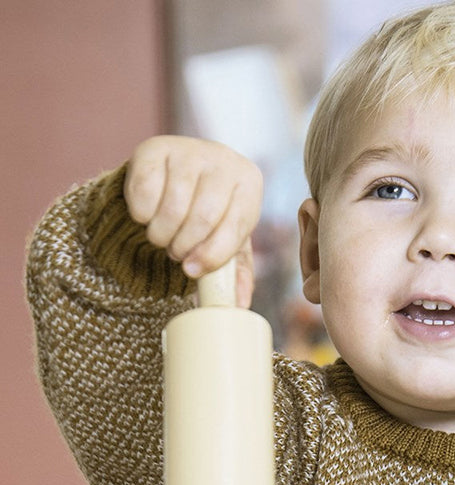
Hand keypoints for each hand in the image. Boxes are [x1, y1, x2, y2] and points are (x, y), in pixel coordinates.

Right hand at [124, 136, 263, 306]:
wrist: (180, 176)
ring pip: (171, 207)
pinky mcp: (153, 147)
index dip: (209, 257)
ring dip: (161, 234)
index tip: (191, 271)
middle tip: (176, 253)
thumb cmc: (212, 214)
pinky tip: (147, 216)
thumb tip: (239, 305)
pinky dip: (141, 214)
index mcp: (249, 183)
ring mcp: (188, 149)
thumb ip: (235, 272)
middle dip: (183, 246)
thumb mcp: (228, 240)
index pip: (233, 229)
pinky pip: (143, 191)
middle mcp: (223, 159)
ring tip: (163, 237)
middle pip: (202, 219)